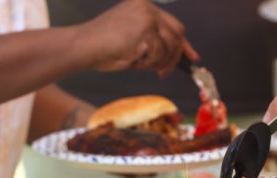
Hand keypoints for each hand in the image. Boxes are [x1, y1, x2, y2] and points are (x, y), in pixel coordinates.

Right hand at [79, 0, 197, 74]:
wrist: (84, 46)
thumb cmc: (103, 46)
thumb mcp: (132, 37)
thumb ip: (153, 40)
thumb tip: (176, 54)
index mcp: (143, 5)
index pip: (172, 24)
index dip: (184, 44)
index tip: (192, 57)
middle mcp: (148, 7)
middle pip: (177, 33)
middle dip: (175, 56)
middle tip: (165, 72)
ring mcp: (148, 18)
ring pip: (169, 47)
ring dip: (156, 62)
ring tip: (136, 62)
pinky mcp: (147, 31)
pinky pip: (159, 55)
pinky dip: (147, 64)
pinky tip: (131, 59)